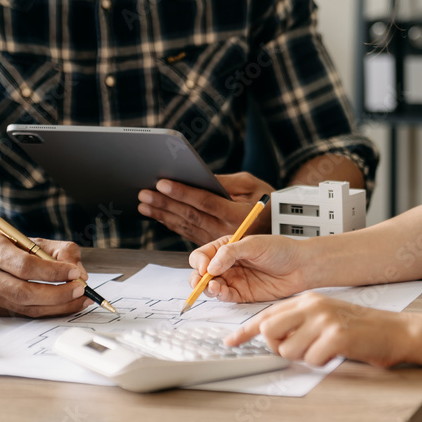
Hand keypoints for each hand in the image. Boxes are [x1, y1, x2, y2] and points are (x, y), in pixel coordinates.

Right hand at [0, 233, 91, 316]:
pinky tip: (66, 305)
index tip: (74, 272)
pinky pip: (24, 314)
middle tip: (80, 289)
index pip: (25, 266)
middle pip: (23, 292)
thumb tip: (79, 273)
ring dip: (58, 306)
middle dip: (58, 294)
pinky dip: (49, 311)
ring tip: (80, 300)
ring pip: (25, 308)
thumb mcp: (25, 239)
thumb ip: (56, 251)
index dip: (52, 272)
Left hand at [138, 172, 274, 244]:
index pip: (204, 202)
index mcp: (237, 214)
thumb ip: (225, 182)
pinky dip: (171, 224)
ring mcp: (219, 240)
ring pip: (185, 226)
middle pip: (190, 216)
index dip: (182, 192)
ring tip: (145, 204)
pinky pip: (188, 234)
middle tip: (144, 193)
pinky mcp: (213, 244)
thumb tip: (200, 177)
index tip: (162, 182)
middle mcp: (226, 231)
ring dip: (162, 215)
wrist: (277, 226)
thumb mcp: (251, 184)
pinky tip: (158, 215)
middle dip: (164, 203)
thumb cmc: (265, 198)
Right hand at [188, 234, 307, 302]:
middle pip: (202, 273)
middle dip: (197, 278)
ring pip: (211, 287)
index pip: (203, 255)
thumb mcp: (254, 245)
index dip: (200, 261)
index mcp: (227, 248)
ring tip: (215, 286)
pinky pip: (225, 297)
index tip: (205, 267)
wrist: (300, 267)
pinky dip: (220, 296)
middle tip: (201, 282)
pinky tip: (222, 292)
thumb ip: (230, 253)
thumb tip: (211, 266)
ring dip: (208, 288)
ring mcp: (234, 280)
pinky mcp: (242, 294)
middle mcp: (227, 264)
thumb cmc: (281, 250)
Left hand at [224, 292, 412, 367]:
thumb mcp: (325, 317)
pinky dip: (322, 362)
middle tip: (300, 349)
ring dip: (304, 357)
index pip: (267, 314)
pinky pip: (312, 359)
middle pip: (270, 330)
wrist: (394, 331)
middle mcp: (313, 305)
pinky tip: (337, 353)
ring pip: (288, 350)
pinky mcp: (336, 335)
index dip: (246, 330)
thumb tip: (271, 338)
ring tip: (325, 350)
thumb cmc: (359, 328)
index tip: (230, 341)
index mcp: (307, 299)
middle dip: (278, 347)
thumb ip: (299, 323)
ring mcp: (324, 318)